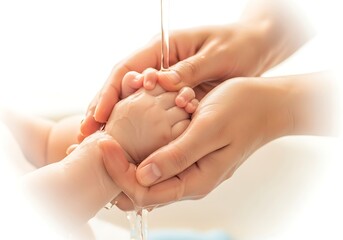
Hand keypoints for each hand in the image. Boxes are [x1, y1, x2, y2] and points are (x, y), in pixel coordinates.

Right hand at [79, 22, 270, 140]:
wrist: (254, 45)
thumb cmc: (238, 46)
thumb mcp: (217, 56)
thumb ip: (189, 70)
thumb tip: (161, 82)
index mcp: (164, 47)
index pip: (127, 69)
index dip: (110, 92)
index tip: (97, 116)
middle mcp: (157, 61)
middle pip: (121, 84)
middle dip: (102, 107)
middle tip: (86, 133)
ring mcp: (162, 75)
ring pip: (130, 96)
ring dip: (113, 116)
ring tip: (96, 138)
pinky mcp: (171, 88)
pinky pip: (147, 104)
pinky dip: (133, 118)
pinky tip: (124, 135)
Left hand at [101, 77, 291, 208]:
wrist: (265, 104)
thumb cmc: (242, 111)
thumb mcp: (209, 129)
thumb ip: (178, 155)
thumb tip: (143, 176)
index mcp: (196, 180)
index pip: (144, 191)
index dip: (118, 171)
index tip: (103, 143)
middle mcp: (190, 180)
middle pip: (141, 189)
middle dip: (115, 171)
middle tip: (96, 145)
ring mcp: (189, 170)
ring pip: (147, 177)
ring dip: (125, 162)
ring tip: (109, 140)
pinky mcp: (189, 157)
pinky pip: (157, 162)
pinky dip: (140, 152)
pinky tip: (130, 135)